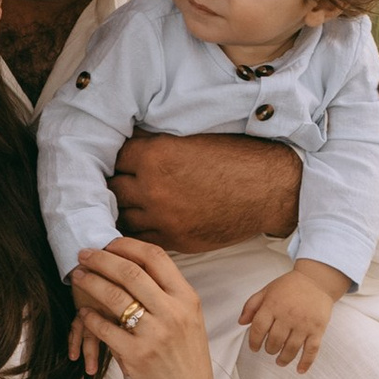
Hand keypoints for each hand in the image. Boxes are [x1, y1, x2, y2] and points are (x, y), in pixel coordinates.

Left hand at [66, 238, 213, 378]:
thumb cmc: (185, 358)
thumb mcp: (190, 321)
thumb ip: (170, 294)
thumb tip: (141, 264)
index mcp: (188, 299)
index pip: (155, 257)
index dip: (127, 245)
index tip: (109, 243)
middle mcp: (173, 313)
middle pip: (130, 272)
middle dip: (101, 259)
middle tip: (83, 254)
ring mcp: (155, 334)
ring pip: (114, 296)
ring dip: (91, 282)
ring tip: (77, 276)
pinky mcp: (137, 355)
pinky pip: (105, 328)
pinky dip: (90, 317)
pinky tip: (83, 312)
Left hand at [110, 132, 301, 255]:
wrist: (267, 190)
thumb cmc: (233, 158)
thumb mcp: (189, 139)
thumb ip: (155, 144)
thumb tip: (128, 143)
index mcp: (155, 155)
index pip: (114, 157)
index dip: (114, 159)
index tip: (113, 162)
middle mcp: (152, 187)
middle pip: (111, 189)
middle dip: (111, 185)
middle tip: (112, 185)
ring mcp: (162, 217)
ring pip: (121, 216)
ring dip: (120, 210)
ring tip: (120, 206)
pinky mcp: (174, 239)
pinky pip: (140, 237)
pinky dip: (136, 231)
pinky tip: (136, 224)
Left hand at [240, 260, 350, 371]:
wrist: (316, 280)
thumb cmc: (289, 286)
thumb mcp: (267, 290)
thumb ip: (251, 305)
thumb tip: (241, 323)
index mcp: (273, 305)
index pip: (259, 328)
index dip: (254, 341)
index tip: (254, 348)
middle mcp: (288, 316)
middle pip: (275, 341)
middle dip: (270, 349)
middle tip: (270, 350)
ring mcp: (303, 324)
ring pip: (291, 348)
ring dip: (284, 358)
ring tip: (279, 362)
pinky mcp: (318, 329)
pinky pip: (312, 350)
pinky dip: (306, 362)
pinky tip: (299, 370)